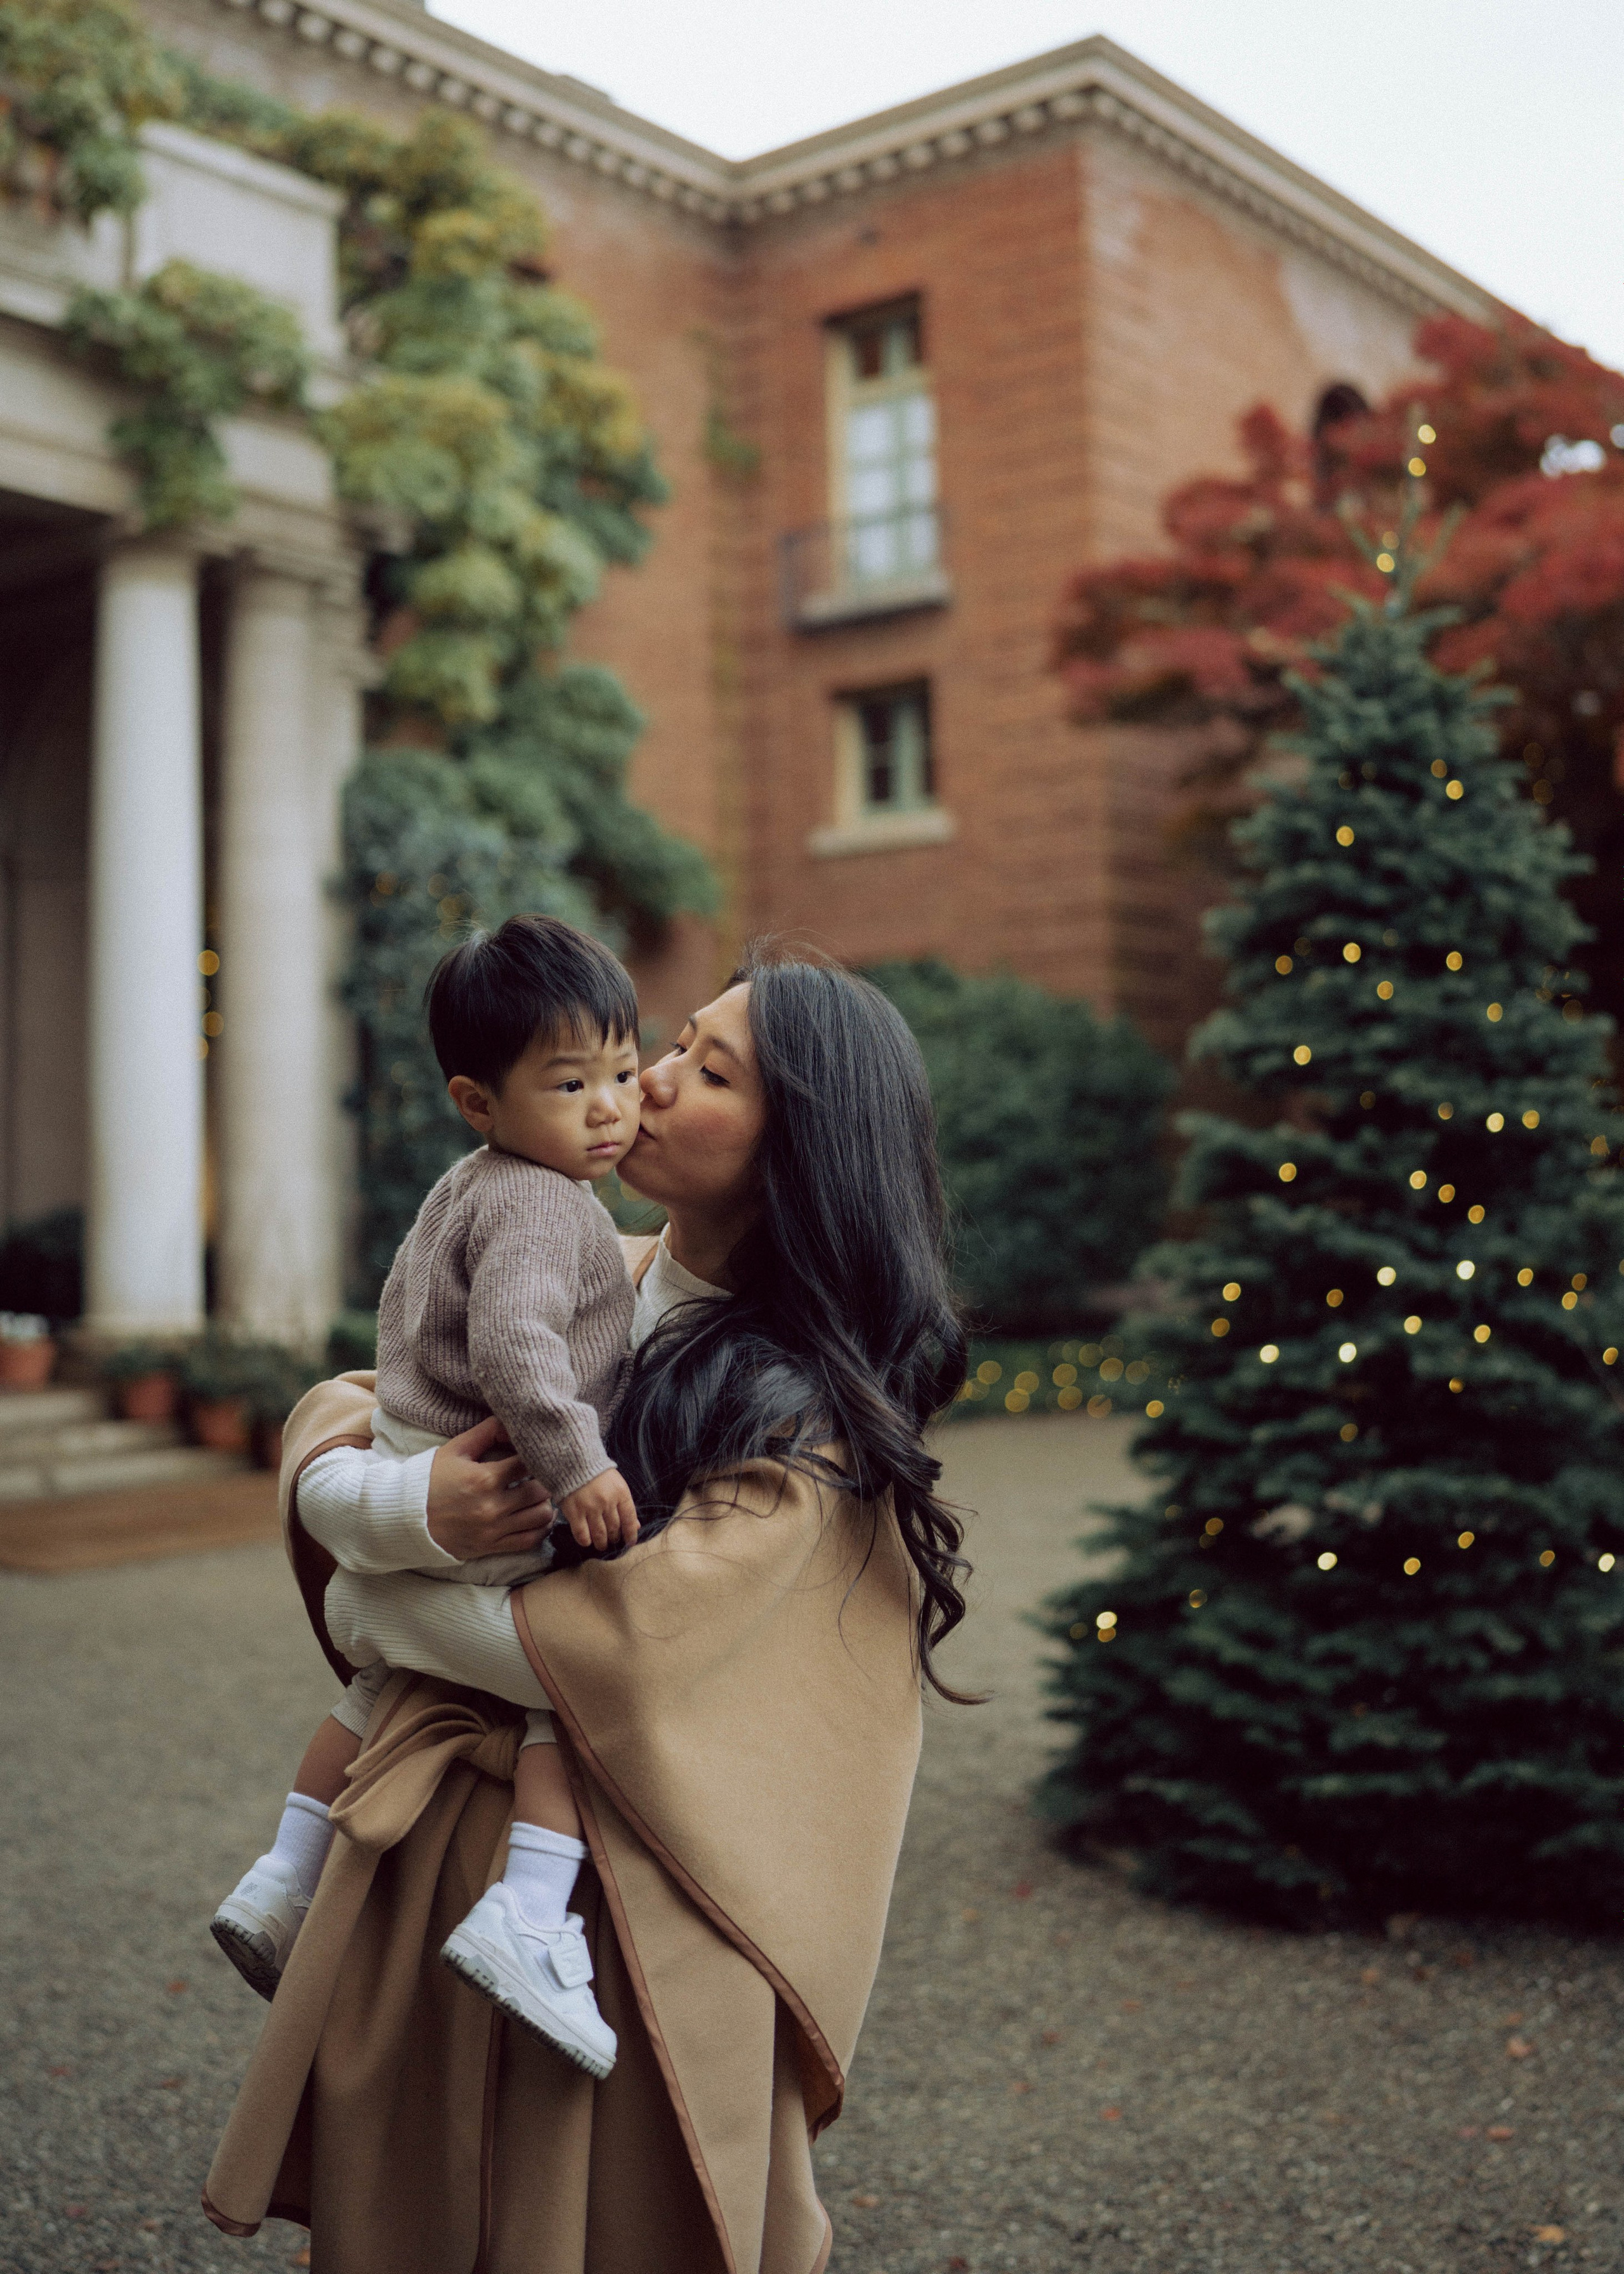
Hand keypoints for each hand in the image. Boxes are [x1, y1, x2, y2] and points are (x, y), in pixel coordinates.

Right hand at [425, 1415, 554, 1561]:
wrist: (405, 1518)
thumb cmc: (430, 1479)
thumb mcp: (456, 1449)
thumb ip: (486, 1432)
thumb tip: (512, 1422)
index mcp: (484, 1478)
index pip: (529, 1464)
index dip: (536, 1456)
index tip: (536, 1454)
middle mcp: (492, 1506)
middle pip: (540, 1490)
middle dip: (544, 1479)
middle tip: (541, 1474)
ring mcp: (493, 1529)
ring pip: (541, 1516)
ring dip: (544, 1503)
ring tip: (538, 1494)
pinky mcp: (491, 1547)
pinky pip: (529, 1541)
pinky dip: (540, 1528)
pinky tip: (536, 1517)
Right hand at [557, 1468, 639, 1552]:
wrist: (574, 1461)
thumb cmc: (598, 1474)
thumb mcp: (617, 1485)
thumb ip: (625, 1505)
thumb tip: (635, 1526)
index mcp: (620, 1493)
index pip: (629, 1519)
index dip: (631, 1534)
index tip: (630, 1542)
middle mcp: (607, 1502)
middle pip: (614, 1528)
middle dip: (614, 1537)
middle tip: (612, 1540)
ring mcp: (590, 1508)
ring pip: (599, 1534)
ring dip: (602, 1543)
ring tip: (601, 1544)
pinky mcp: (574, 1512)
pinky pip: (582, 1534)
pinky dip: (585, 1541)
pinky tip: (587, 1541)